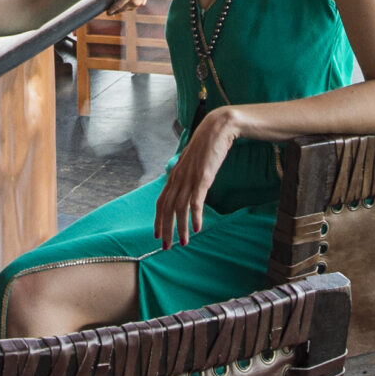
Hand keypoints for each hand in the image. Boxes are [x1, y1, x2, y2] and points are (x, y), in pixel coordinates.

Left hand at [155, 104, 238, 247]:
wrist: (217, 129)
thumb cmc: (207, 146)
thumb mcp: (193, 163)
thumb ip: (187, 176)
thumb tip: (187, 188)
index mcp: (175, 175)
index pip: (161, 201)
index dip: (158, 219)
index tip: (157, 235)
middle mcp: (178, 178)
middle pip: (167, 208)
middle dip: (166, 229)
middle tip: (166, 247)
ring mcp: (189, 178)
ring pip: (180, 208)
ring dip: (180, 227)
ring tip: (183, 243)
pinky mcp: (203, 177)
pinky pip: (196, 200)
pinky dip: (195, 216)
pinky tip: (196, 228)